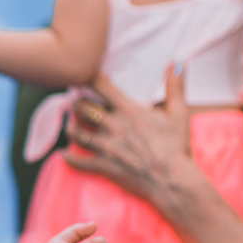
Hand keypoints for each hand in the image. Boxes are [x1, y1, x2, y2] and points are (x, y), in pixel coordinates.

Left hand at [65, 68, 192, 200]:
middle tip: (73, 101)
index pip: (102, 86)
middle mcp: (113, 126)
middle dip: (76, 103)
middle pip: (82, 108)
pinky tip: (63, 154)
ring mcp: (105, 147)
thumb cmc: (176, 146)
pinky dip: (68, 158)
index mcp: (128, 111)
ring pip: (76, 133)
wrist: (172, 179)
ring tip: (70, 124)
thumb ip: (175, 87)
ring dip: (71, 127)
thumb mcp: (179, 113)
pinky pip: (78, 162)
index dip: (90, 78)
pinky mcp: (103, 166)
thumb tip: (178, 63)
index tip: (84, 76)